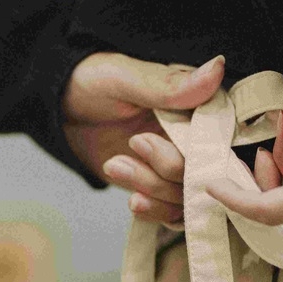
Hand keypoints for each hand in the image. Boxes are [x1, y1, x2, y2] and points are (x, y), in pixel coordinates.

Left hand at [62, 52, 224, 225]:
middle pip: (205, 172)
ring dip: (152, 187)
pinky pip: (173, 213)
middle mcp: (197, 139)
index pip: (220, 137)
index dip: (197, 149)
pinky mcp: (161, 187)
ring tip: (115, 165)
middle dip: (167, 167)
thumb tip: (216, 68)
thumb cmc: (93, 83)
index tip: (150, 139)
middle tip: (134, 143)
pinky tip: (133, 200)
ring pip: (187, 196)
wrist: (62, 111)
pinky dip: (154, 210)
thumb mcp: (125, 80)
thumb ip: (170, 85)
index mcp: (199, 107)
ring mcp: (180, 166)